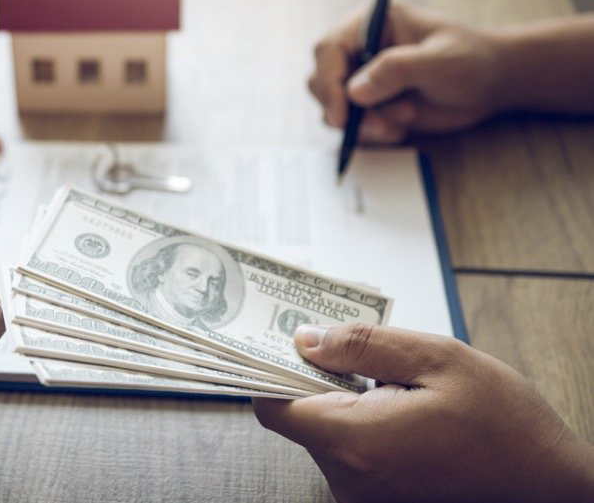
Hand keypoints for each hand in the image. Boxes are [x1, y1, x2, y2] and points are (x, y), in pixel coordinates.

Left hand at [252, 324, 593, 501]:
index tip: (277, 337)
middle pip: (300, 414)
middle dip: (322, 376)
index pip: (271, 404)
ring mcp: (362, 497)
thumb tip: (305, 338)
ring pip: (327, 432)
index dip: (269, 366)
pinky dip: (365, 425)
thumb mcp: (440, 360)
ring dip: (349, 400)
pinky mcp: (377, 502)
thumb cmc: (508, 430)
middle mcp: (348, 478)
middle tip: (359, 350)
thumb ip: (363, 344)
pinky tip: (407, 413)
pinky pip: (351, 453)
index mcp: (355, 440)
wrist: (553, 492)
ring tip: (401, 387)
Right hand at [308, 3, 504, 143]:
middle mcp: (359, 49)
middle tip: (379, 124)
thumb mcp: (440, 61)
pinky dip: (372, 133)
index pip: (329, 49)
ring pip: (334, 107)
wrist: (490, 84)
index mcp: (372, 23)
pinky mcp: (370, 104)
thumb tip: (354, 92)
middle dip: (344, 108)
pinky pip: (352, 125)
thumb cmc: (470, 60)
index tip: (342, 114)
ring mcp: (362, 78)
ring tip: (403, 120)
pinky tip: (401, 128)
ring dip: (364, 123)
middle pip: (321, 79)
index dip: (328, 81)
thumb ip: (397, 70)